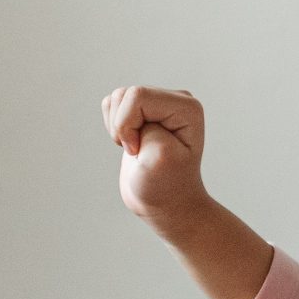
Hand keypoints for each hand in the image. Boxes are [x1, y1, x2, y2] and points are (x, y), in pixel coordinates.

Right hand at [102, 85, 210, 223]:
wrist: (165, 203)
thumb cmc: (165, 186)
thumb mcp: (159, 158)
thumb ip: (149, 129)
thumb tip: (136, 110)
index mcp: (187, 107)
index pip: (137, 96)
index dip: (128, 125)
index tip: (139, 151)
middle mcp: (177, 100)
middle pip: (124, 95)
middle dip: (120, 126)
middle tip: (137, 151)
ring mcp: (159, 105)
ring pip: (116, 98)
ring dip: (116, 127)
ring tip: (136, 148)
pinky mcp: (144, 112)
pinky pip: (112, 105)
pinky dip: (114, 127)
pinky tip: (131, 143)